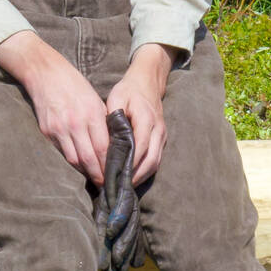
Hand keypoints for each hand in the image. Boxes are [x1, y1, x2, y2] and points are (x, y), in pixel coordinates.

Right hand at [0, 30, 109, 184]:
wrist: (46, 75)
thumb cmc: (77, 87)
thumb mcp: (96, 101)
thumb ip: (105, 123)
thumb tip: (116, 145)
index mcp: (91, 115)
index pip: (103, 147)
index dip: (110, 164)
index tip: (117, 175)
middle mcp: (74, 124)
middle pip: (89, 157)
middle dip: (99, 174)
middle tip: (108, 185)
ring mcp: (59, 129)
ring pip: (74, 159)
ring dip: (86, 171)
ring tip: (97, 179)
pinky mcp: (47, 131)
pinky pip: (62, 152)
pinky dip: (73, 162)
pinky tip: (81, 167)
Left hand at [106, 45, 173, 183]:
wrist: (148, 84)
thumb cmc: (129, 91)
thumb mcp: (117, 97)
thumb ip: (113, 115)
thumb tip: (108, 138)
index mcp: (146, 119)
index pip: (140, 146)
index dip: (128, 162)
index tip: (114, 174)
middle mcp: (157, 130)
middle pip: (150, 159)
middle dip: (134, 176)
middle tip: (117, 187)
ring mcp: (162, 136)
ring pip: (155, 163)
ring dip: (140, 177)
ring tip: (123, 187)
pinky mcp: (162, 140)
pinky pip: (155, 160)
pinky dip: (144, 172)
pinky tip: (131, 178)